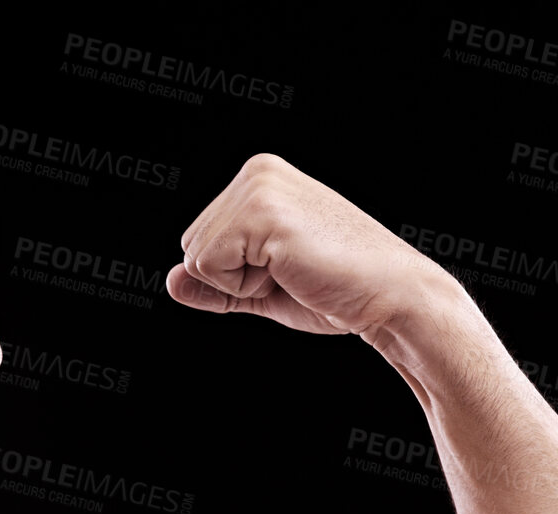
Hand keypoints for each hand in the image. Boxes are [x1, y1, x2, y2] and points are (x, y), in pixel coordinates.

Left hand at [166, 153, 446, 341]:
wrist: (387, 297)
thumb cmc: (337, 290)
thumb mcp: (262, 288)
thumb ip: (215, 284)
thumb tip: (170, 281)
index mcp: (260, 178)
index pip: (200, 241)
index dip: (234, 274)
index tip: (287, 268)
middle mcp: (256, 172)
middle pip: (191, 247)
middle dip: (233, 278)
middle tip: (291, 272)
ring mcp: (258, 188)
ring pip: (197, 258)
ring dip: (241, 283)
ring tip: (293, 270)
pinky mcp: (261, 214)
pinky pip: (208, 267)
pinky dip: (243, 286)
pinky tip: (290, 271)